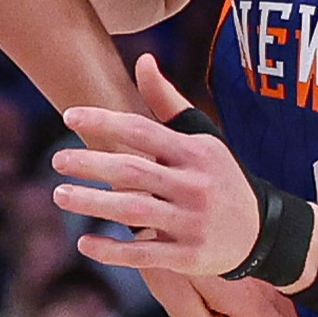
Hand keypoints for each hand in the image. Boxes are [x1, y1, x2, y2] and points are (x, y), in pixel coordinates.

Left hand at [56, 55, 268, 278]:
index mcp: (195, 152)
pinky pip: (143, 254)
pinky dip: (112, 250)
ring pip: (133, 212)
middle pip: (132, 172)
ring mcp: (191, 223)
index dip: (103, 122)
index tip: (68, 117)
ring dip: (92, 204)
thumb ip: (167, 102)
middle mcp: (194, 186)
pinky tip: (83, 242)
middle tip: (56, 161)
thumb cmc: (219, 176)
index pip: (142, 130)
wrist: (261, 232)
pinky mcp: (189, 257)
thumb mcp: (202, 137)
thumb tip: (143, 60)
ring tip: (59, 195)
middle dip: (90, 164)